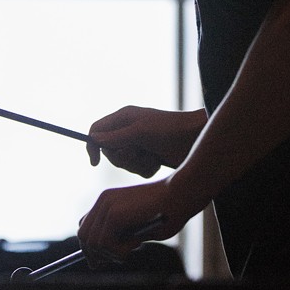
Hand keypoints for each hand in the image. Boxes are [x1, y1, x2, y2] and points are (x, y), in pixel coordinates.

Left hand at [77, 177, 193, 266]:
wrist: (181, 194)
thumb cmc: (167, 212)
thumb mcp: (139, 225)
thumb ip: (122, 235)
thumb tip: (103, 256)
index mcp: (108, 200)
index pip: (86, 227)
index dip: (90, 247)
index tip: (99, 262)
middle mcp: (104, 201)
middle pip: (84, 236)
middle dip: (96, 254)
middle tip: (118, 259)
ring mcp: (107, 206)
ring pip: (94, 243)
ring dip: (112, 253)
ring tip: (133, 247)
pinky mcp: (115, 214)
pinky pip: (106, 243)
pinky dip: (119, 251)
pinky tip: (137, 243)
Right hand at [87, 105, 206, 175]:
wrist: (196, 139)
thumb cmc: (169, 130)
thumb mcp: (140, 132)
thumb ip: (116, 137)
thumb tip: (94, 139)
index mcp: (123, 118)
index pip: (97, 130)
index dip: (93, 146)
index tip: (95, 162)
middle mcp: (128, 130)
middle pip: (109, 151)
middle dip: (122, 157)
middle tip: (136, 153)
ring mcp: (138, 144)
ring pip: (123, 163)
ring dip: (137, 164)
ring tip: (152, 156)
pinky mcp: (148, 157)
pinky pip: (137, 170)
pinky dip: (146, 168)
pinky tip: (158, 161)